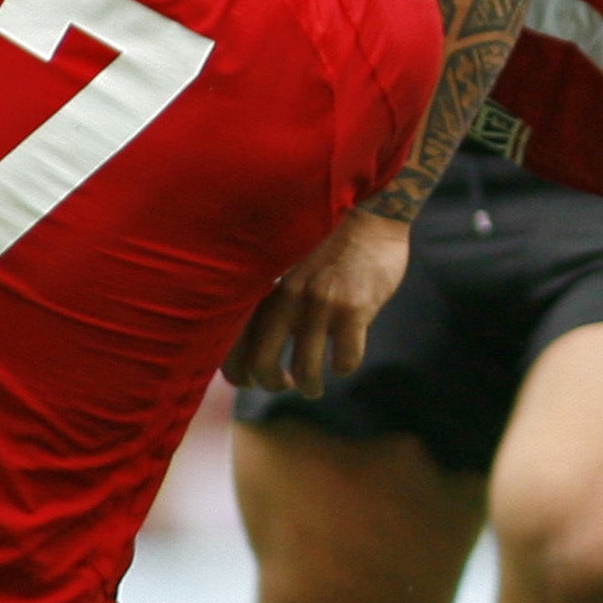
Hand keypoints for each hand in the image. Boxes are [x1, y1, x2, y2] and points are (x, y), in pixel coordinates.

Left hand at [224, 211, 411, 397]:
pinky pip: (344, 360)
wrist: (370, 214)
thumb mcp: (286, 262)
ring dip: (309, 386)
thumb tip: (249, 336)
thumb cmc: (326, 242)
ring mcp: (320, 305)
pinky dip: (342, 367)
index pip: (232, 340)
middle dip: (270, 383)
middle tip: (283, 384)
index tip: (247, 380)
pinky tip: (343, 359)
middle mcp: (286, 297)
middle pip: (262, 364)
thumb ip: (269, 294)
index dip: (236, 372)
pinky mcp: (354, 310)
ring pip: (306, 372)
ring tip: (312, 388)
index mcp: (265, 285)